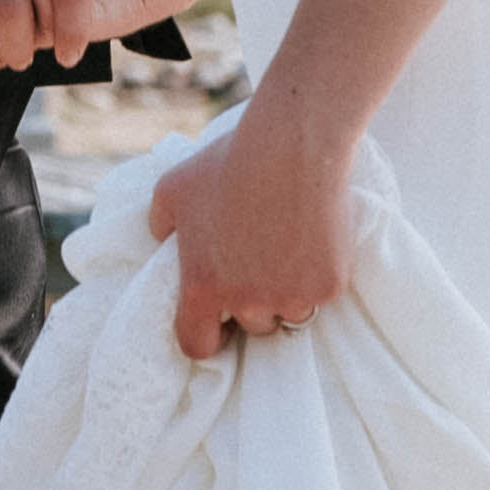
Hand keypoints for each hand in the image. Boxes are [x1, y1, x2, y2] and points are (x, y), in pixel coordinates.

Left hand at [145, 116, 351, 357]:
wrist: (293, 144)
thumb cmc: (228, 162)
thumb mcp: (171, 188)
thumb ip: (160, 225)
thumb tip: (165, 242)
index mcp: (202, 287)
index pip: (197, 344)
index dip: (207, 334)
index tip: (218, 321)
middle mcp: (247, 302)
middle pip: (251, 325)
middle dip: (253, 301)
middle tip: (259, 259)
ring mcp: (292, 297)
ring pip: (289, 313)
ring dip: (287, 292)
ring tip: (287, 245)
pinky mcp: (329, 286)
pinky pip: (322, 294)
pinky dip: (319, 274)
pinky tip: (313, 236)